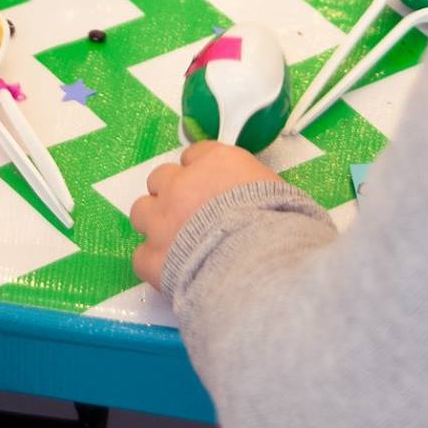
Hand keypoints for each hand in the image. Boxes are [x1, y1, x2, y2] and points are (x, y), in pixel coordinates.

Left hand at [129, 142, 281, 289]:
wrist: (261, 272)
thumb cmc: (284, 233)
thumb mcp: (287, 198)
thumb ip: (263, 191)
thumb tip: (270, 202)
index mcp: (218, 163)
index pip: (196, 155)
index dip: (201, 174)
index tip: (211, 189)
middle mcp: (183, 184)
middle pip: (162, 179)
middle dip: (173, 195)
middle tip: (191, 217)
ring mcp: (162, 220)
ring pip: (141, 211)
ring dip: (155, 223)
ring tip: (176, 243)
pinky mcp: (152, 258)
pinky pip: (141, 255)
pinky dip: (154, 263)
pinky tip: (172, 273)